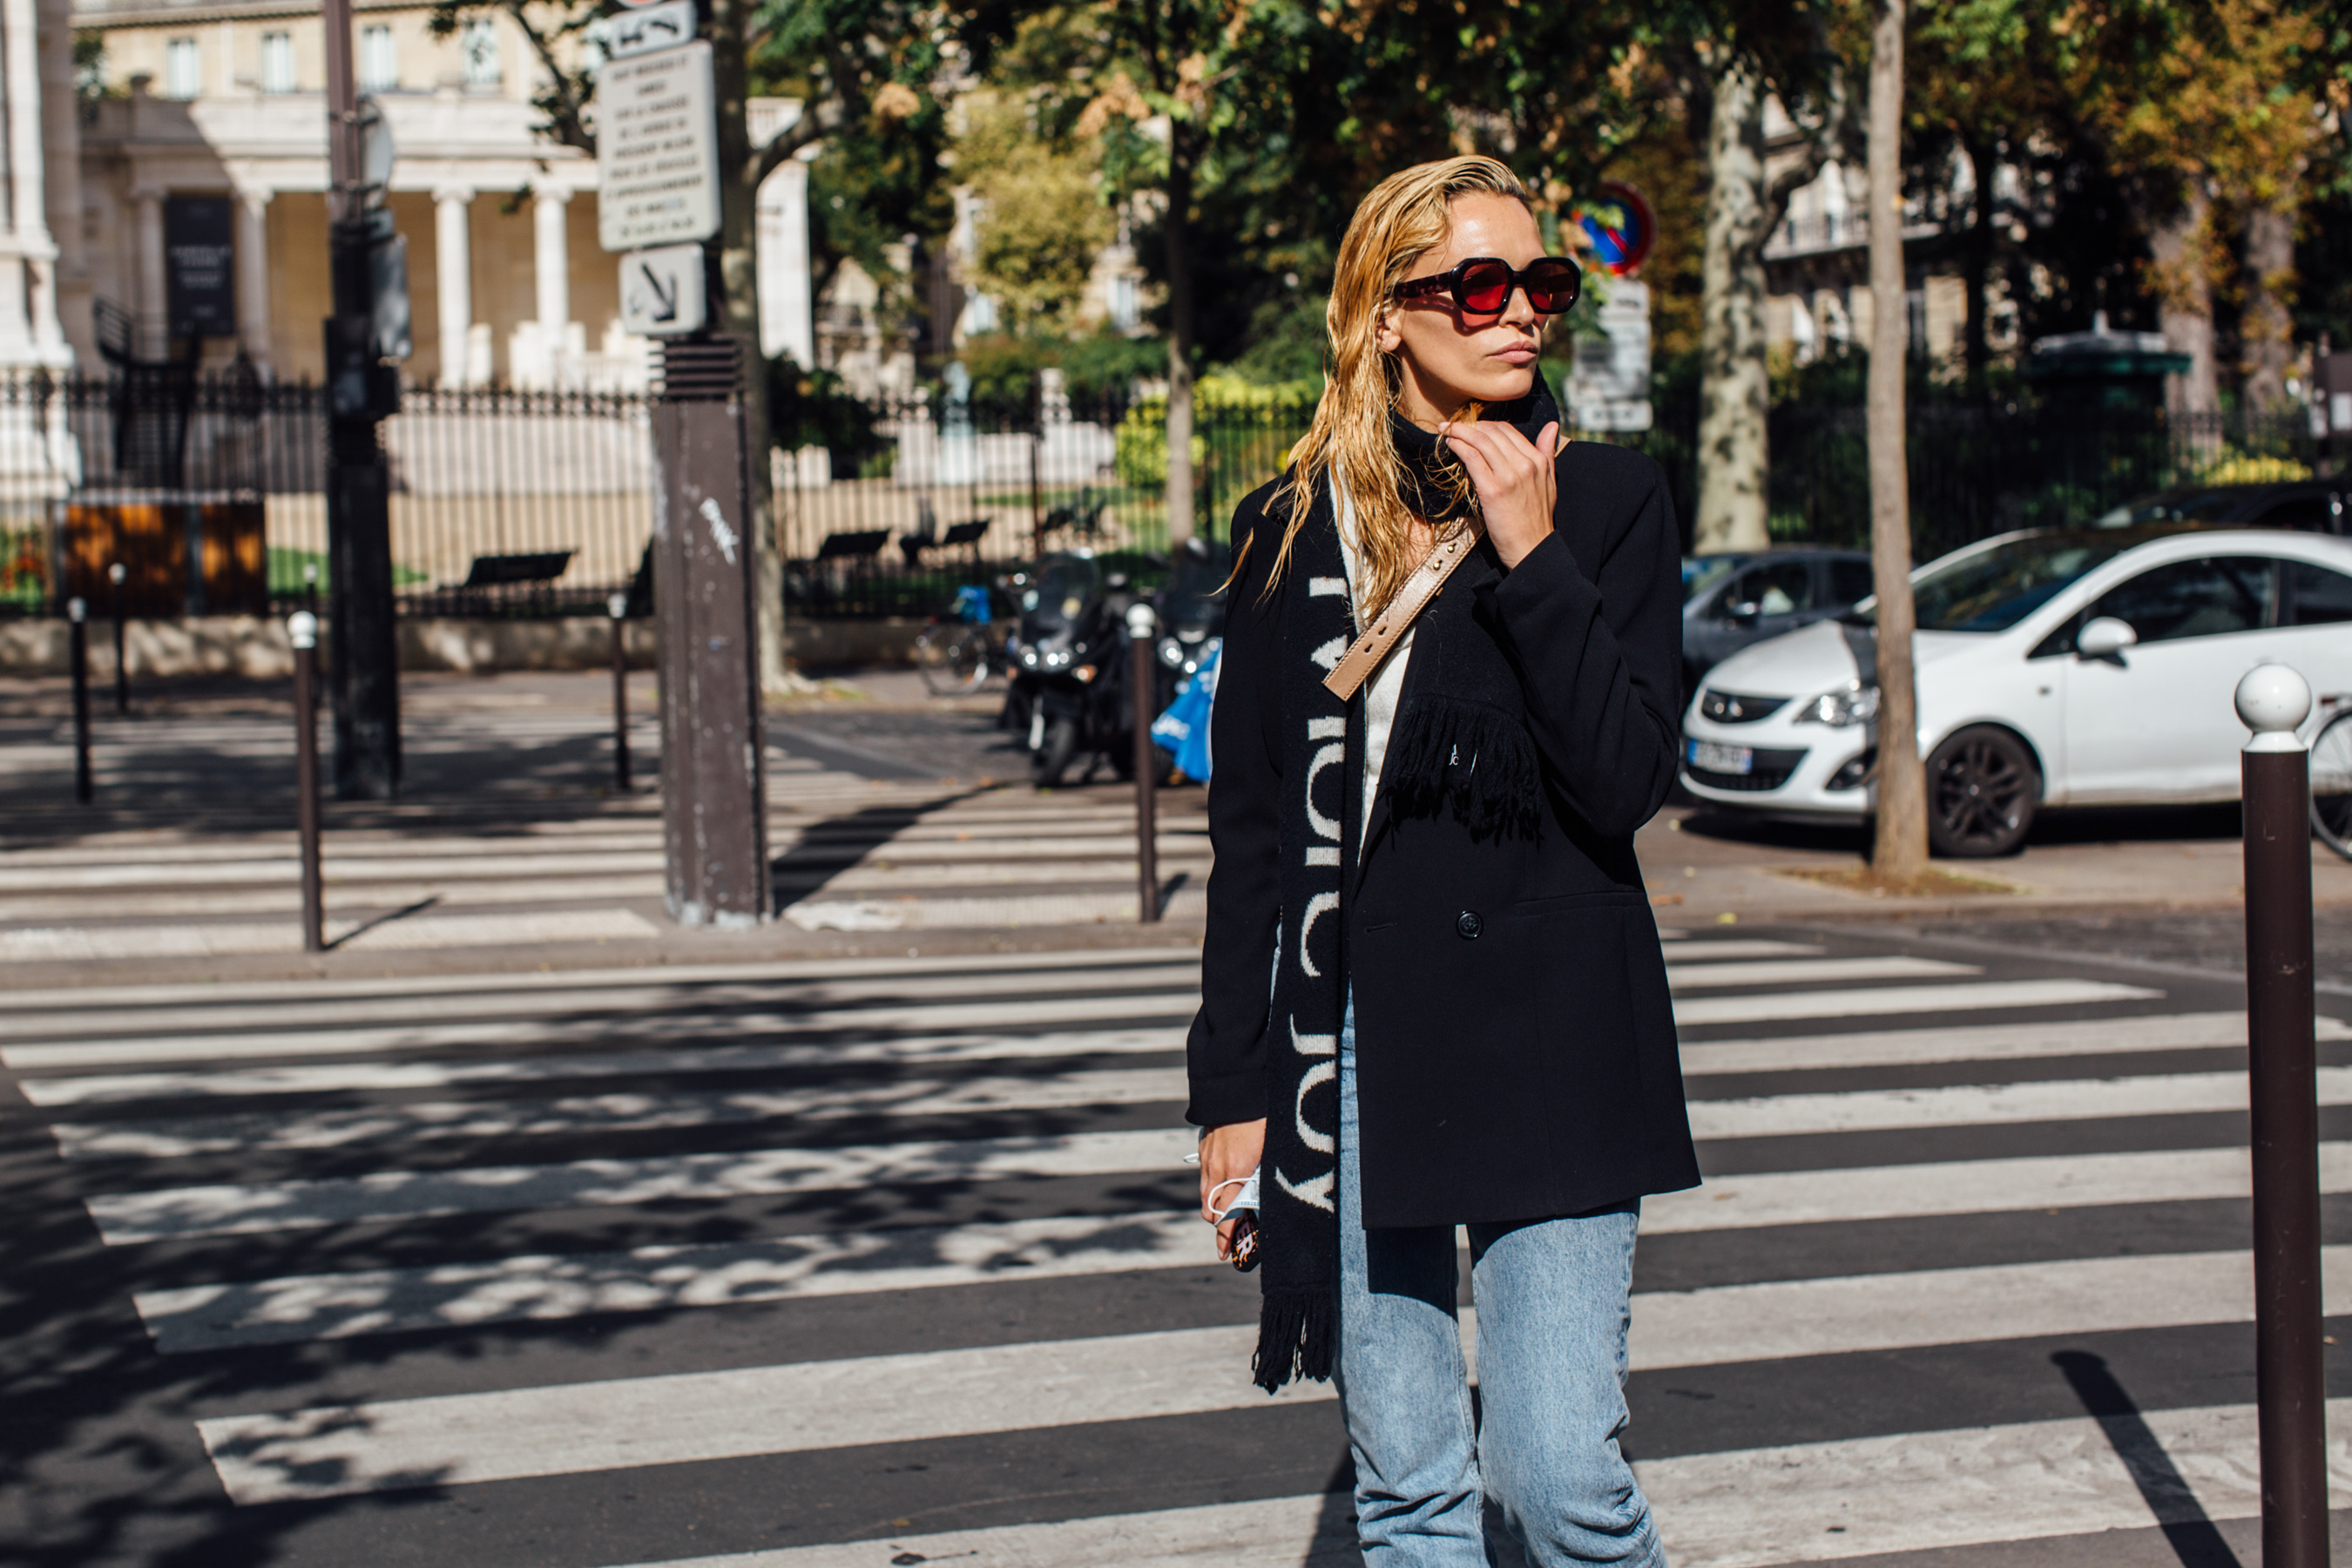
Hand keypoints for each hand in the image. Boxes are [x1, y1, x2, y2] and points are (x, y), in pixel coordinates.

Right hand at [1198, 1118, 1266, 1260]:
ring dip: (1215, 1207)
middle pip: (1211, 1209)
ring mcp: (1208, 1158)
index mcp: (1237, 1171)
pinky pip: (1206, 1177)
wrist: (1237, 1087)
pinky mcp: (1204, 1148)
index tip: (1225, 1252)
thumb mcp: (1271, 1149)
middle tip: (1233, 1236)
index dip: (1226, 1236)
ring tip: (1229, 1212)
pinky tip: (1227, 1182)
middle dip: (1220, 1225)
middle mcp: (1218, 1169)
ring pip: (1206, 1194)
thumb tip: (1269, 1194)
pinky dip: (1213, 1186)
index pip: (1227, 1214)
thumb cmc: (1260, 1117)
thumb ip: (1266, 1174)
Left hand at [1442, 418, 1558, 567]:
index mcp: (1538, 460)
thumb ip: (1548, 452)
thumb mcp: (1550, 482)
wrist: (1531, 548)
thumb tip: (1552, 426)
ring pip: (1480, 440)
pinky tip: (1450, 444)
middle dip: (1469, 425)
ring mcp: (1508, 475)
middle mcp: (1525, 464)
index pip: (1507, 430)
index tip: (1471, 426)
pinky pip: (1472, 457)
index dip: (1486, 425)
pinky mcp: (1492, 489)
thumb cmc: (1536, 520)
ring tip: (1446, 430)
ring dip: (1459, 431)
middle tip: (1453, 426)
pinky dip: (1458, 446)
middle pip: (1492, 432)